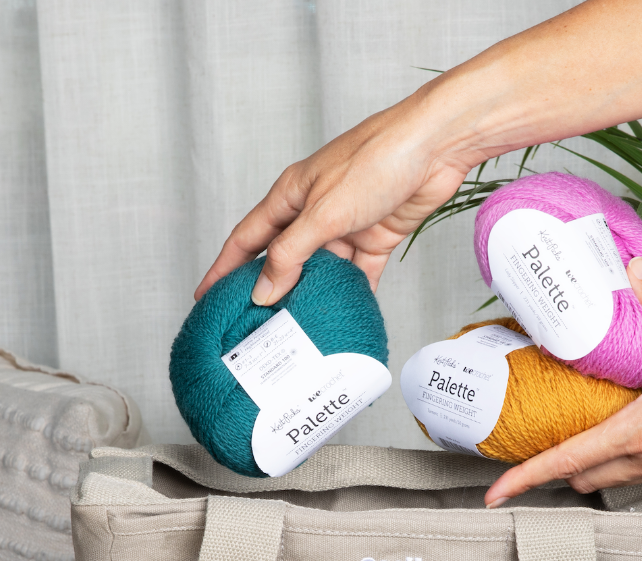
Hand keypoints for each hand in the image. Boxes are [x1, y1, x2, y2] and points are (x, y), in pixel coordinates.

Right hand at [194, 90, 473, 303]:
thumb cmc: (376, 160)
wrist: (434, 148)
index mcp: (290, 195)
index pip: (247, 239)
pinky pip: (359, 273)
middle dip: (271, 291)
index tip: (206, 296)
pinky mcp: (376, 237)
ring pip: (322, 270)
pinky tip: (344, 316)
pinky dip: (353, 293)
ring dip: (314, 297)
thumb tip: (263, 290)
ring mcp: (346, 225)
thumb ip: (292, 253)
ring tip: (301, 331)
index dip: (225, 268)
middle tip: (256, 325)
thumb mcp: (324, 211)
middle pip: (284, 259)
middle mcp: (314, 211)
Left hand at [484, 257, 641, 507]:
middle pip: (581, 477)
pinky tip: (632, 434)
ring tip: (577, 441)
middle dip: (555, 471)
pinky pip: (638, 471)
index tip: (494, 494)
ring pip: (609, 479)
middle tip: (535, 454)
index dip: (523, 478)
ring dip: (588, 468)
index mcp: (636, 434)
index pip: (564, 462)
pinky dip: (621, 461)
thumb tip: (633, 269)